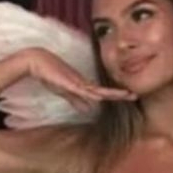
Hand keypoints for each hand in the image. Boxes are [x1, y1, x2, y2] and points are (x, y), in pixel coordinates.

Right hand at [23, 48, 137, 113]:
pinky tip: (100, 97)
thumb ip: (76, 100)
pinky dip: (92, 93)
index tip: (129, 96)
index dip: (115, 95)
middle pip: (104, 90)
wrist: (37, 62)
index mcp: (83, 85)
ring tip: (125, 95)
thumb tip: (88, 110)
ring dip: (111, 93)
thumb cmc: (51, 75)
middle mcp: (83, 83)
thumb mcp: (65, 91)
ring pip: (97, 90)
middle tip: (135, 95)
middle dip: (119, 93)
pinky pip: (82, 89)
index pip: (102, 92)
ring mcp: (77, 82)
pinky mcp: (68, 82)